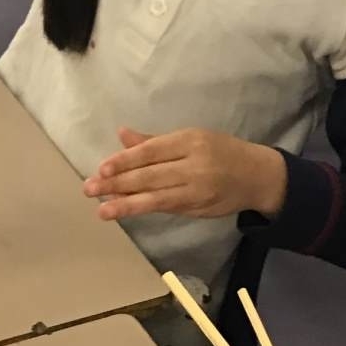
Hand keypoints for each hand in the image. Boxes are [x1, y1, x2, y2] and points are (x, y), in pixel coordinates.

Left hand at [82, 127, 286, 220]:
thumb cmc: (219, 150)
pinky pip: (166, 208)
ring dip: (126, 204)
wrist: (256, 175)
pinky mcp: (198, 208)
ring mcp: (197, 189)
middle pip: (150, 175)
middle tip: (90, 188)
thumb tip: (122, 135)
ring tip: (102, 209)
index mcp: (189, 141)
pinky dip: (144, 209)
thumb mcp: (190, 138)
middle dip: (118, 183)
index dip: (125, 161)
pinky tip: (125, 210)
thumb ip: (154, 141)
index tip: (101, 169)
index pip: (151, 152)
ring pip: (156, 197)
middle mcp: (194, 165)